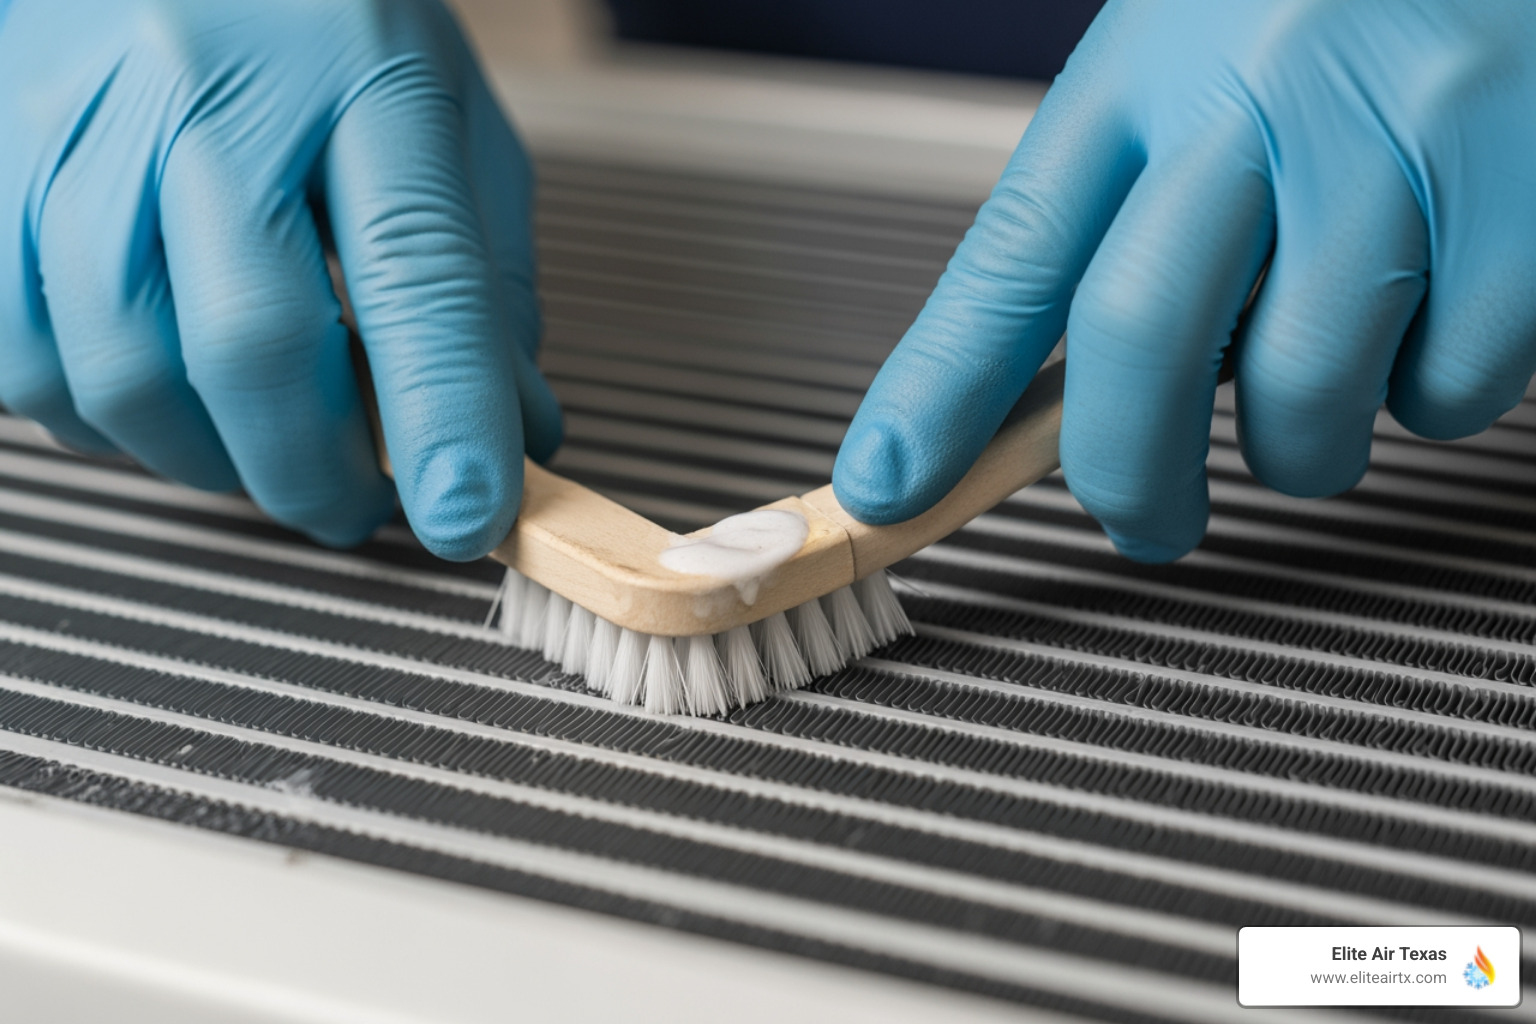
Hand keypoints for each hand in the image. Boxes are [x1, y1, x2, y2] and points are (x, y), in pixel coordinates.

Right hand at [0, 0, 561, 558]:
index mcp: (358, 75)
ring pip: (124, 372)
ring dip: (208, 459)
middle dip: (314, 472)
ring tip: (259, 445)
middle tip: (357, 505)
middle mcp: (205, 89)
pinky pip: (23, 361)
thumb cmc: (314, 26)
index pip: (416, 274)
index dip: (445, 420)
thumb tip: (511, 435)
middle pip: (252, 343)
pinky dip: (102, 422)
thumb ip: (482, 278)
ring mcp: (73, 123)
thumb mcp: (440, 117)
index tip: (467, 519)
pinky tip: (160, 390)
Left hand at [834, 0, 1535, 560]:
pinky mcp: (1525, 195)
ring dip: (1300, 442)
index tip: (886, 484)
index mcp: (1152, 63)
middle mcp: (1259, 92)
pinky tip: (1436, 300)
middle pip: (1137, 343)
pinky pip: (1447, 387)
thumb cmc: (1345, 7)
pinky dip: (1430, 392)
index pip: (1011, 256)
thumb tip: (1042, 403)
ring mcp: (1398, 141)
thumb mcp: (1200, 64)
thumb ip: (1128, 214)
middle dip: (1127, 479)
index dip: (936, 394)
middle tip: (1145, 521)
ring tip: (1329, 356)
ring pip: (1303, 399)